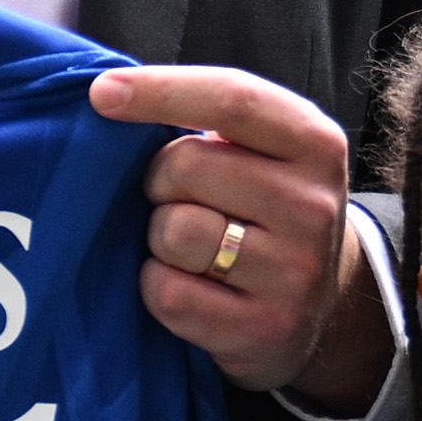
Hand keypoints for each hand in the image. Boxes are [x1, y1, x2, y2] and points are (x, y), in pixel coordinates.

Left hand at [94, 65, 391, 406]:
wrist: (320, 308)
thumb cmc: (261, 209)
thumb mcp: (262, 151)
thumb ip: (208, 117)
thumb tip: (110, 94)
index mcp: (315, 143)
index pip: (234, 100)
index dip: (161, 91)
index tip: (101, 92)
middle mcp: (314, 205)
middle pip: (187, 166)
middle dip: (160, 181)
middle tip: (181, 199)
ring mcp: (295, 273)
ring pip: (174, 232)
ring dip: (159, 238)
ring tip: (192, 247)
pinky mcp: (266, 329)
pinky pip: (168, 294)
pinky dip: (159, 286)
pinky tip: (192, 286)